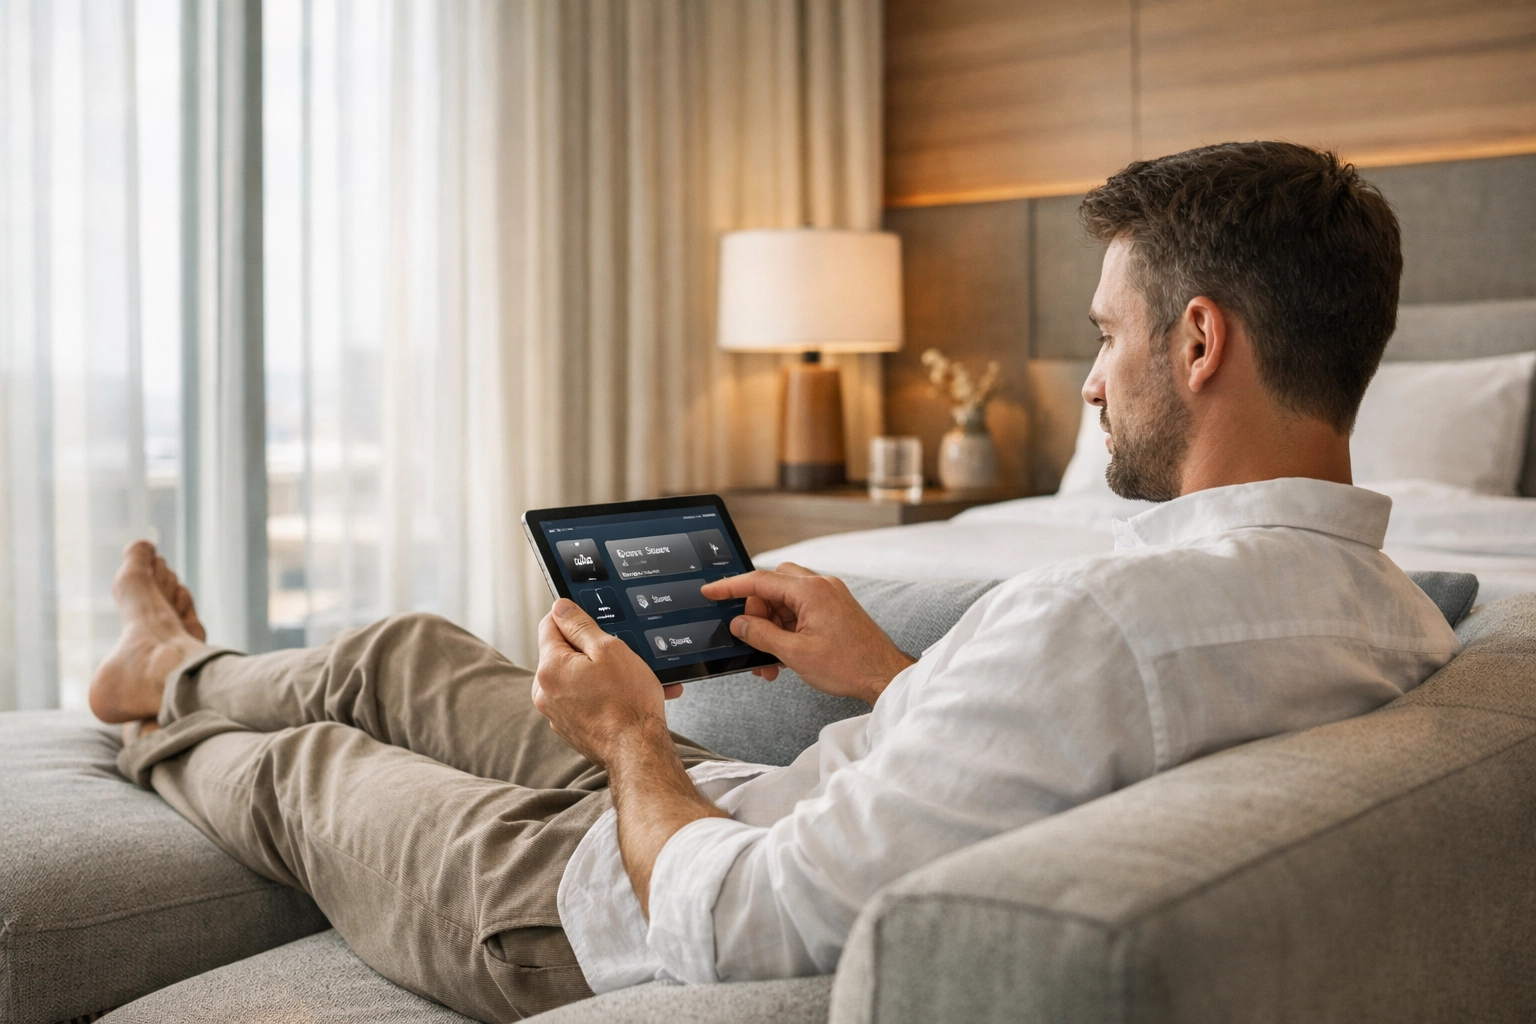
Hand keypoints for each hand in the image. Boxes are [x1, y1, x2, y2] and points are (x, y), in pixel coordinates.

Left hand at [532, 599, 682, 766]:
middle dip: (592, 649)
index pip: (550, 623)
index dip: (575, 617)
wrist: (638, 752)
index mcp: (550, 667)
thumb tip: (560, 607)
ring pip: (577, 677)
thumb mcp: (609, 649)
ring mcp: (556, 713)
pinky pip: (584, 699)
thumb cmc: (627, 703)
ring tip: (634, 678)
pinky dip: (603, 694)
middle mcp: (545, 692)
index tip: (596, 623)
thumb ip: (580, 625)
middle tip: (622, 654)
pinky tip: (628, 696)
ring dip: (602, 673)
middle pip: (564, 652)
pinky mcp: (571, 727)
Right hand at [700, 563, 914, 703]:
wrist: (884, 676)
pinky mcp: (833, 608)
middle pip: (772, 587)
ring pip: (784, 601)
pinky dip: (786, 629)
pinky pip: (799, 611)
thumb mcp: (795, 654)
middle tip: (752, 641)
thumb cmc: (849, 665)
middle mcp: (820, 586)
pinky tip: (783, 655)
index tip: (710, 591)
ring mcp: (829, 596)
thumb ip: (761, 635)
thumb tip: (739, 624)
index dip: (730, 586)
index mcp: (811, 591)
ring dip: (771, 627)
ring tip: (768, 660)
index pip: (760, 580)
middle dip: (756, 614)